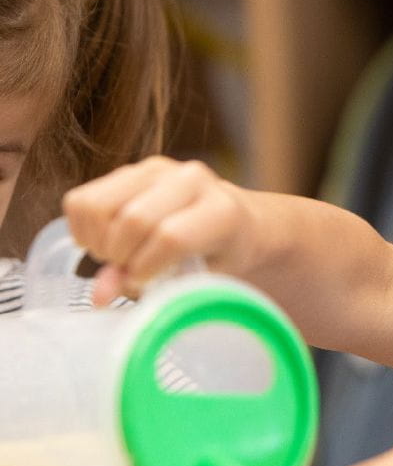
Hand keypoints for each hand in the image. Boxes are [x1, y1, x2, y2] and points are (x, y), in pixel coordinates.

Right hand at [62, 156, 254, 304]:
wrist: (236, 221)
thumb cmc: (220, 257)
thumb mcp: (201, 280)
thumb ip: (155, 288)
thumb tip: (99, 295)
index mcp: (221, 210)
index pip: (170, 236)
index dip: (146, 266)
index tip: (142, 282)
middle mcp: (192, 179)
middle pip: (132, 219)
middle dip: (120, 256)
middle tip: (127, 270)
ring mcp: (158, 169)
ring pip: (99, 205)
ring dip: (98, 241)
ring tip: (116, 256)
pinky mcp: (130, 169)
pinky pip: (82, 199)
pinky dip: (83, 229)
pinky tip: (106, 241)